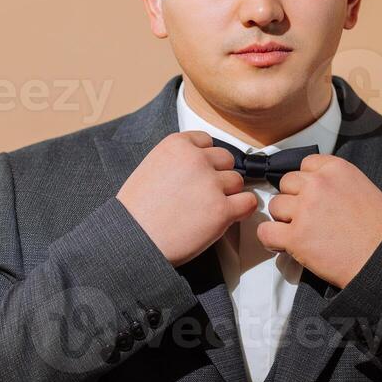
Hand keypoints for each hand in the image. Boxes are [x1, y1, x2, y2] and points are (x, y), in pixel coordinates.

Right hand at [116, 131, 257, 266]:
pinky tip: (229, 216)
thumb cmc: (136, 211)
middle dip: (218, 175)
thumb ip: (177, 160)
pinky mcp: (222, 210)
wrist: (132, 239)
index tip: (199, 173)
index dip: (205, 159)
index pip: (207, 141)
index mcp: (177, 145)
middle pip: (226, 160)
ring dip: (228, 194)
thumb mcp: (151, 167)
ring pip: (237, 181)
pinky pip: (249, 202)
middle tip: (204, 194)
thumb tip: (201, 164)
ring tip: (208, 209)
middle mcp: (196, 159)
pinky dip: (243, 209)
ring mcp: (211, 184)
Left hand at [257, 154, 381, 288]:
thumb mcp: (362, 188)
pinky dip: (270, 239)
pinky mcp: (295, 236)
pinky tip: (282, 244)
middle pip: (286, 183)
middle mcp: (317, 184)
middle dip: (293, 199)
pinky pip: (266, 232)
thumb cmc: (379, 229)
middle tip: (305, 216)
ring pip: (275, 206)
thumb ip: (336, 182)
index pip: (305, 164)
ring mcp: (304, 209)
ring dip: (283, 219)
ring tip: (298, 232)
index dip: (306, 182)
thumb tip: (316, 187)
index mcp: (336, 169)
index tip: (311, 195)